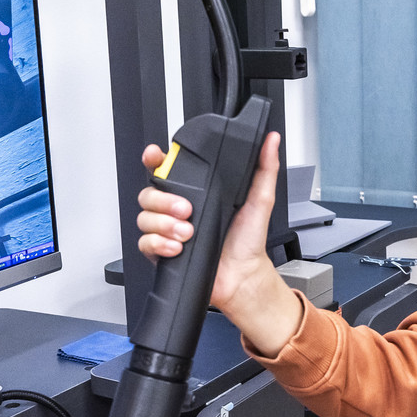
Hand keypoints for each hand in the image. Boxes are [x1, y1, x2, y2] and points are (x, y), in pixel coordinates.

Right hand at [136, 132, 301, 354]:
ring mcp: (167, 230)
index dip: (155, 159)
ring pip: (145, 217)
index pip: (165, 168)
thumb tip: (271, 141)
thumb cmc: (249, 240)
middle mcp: (177, 208)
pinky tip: (178, 247)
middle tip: (187, 210)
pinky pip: (145, 243)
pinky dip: (159, 244)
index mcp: (196, 191)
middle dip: (164, 200)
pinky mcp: (161, 251)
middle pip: (149, 193)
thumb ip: (264, 167)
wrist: (243, 275)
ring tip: (188, 232)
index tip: (156, 155)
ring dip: (164, 224)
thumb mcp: (260, 198)